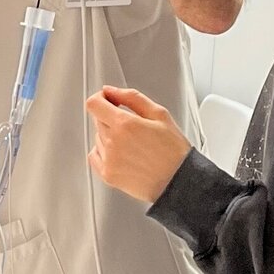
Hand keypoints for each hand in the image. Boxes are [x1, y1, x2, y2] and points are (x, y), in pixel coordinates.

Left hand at [85, 86, 192, 203]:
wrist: (179, 182)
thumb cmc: (174, 151)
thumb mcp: (160, 114)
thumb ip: (132, 97)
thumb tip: (110, 91)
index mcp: (125, 124)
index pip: (94, 104)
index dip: (100, 99)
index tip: (108, 101)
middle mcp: (113, 142)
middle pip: (98, 120)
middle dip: (111, 118)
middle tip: (133, 127)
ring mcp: (109, 160)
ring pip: (98, 137)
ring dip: (109, 136)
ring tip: (133, 144)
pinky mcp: (108, 175)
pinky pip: (94, 156)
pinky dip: (103, 152)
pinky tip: (122, 154)